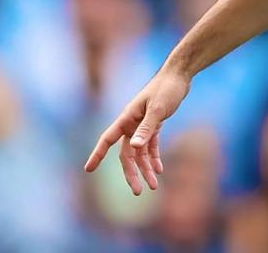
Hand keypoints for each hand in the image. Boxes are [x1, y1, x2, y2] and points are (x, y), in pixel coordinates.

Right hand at [83, 69, 189, 194]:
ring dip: (146, 168)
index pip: (107, 139)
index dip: (97, 154)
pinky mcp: (154, 124)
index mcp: (127, 118)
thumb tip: (134, 147)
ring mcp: (142, 124)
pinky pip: (150, 145)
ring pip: (140, 152)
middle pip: (126, 153)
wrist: (179, 75)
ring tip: (154, 186)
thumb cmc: (167, 88)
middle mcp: (131, 123)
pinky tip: (159, 170)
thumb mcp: (158, 109)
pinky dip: (154, 158)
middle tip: (138, 192)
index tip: (88, 169)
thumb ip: (147, 128)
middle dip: (131, 173)